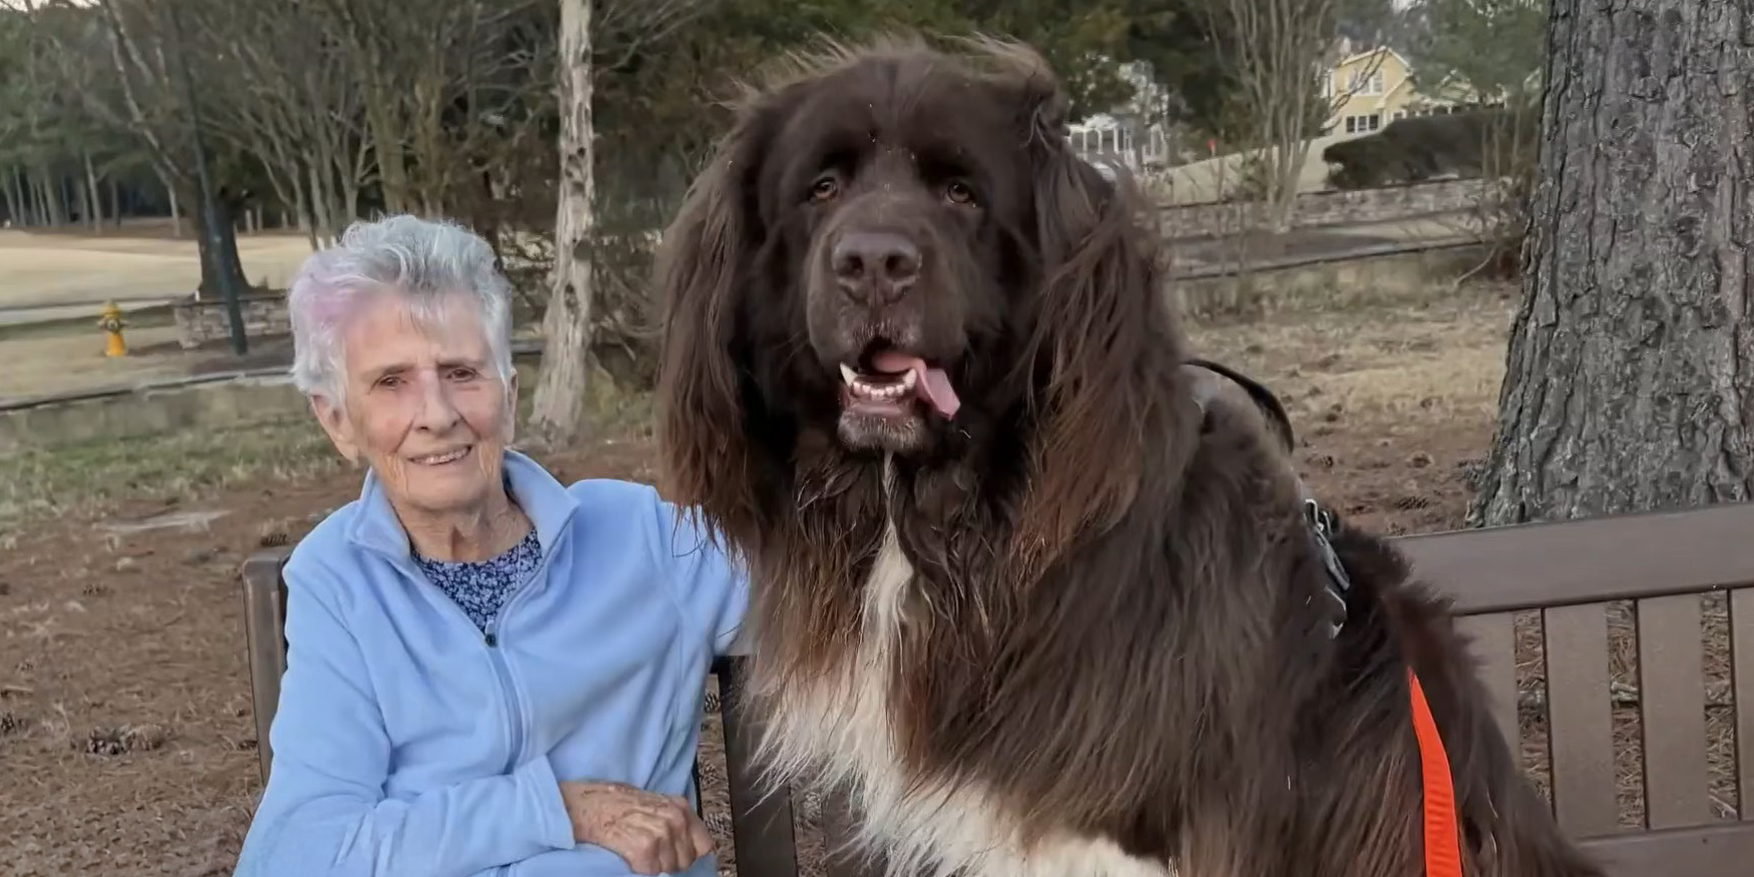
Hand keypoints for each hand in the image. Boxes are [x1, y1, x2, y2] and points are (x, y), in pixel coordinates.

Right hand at [559, 780, 713, 874]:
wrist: (588, 805)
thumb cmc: (617, 804)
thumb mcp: (655, 803)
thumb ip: (675, 821)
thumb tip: (687, 845)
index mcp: (681, 807)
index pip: (704, 845)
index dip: (689, 853)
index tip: (677, 855)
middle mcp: (675, 819)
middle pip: (685, 860)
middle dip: (670, 861)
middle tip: (651, 852)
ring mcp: (661, 834)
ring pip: (668, 868)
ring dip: (654, 865)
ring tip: (637, 850)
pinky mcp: (644, 849)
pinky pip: (651, 872)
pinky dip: (639, 868)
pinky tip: (628, 854)